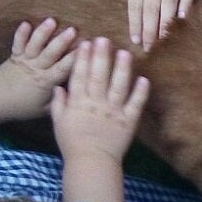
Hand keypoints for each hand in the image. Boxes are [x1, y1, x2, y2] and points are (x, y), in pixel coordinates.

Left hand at [0, 18, 78, 124]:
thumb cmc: (21, 107)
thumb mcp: (44, 109)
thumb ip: (59, 100)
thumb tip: (76, 92)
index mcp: (46, 82)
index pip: (63, 69)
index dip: (74, 59)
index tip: (86, 49)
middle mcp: (36, 69)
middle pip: (50, 53)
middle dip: (62, 41)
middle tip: (73, 29)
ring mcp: (24, 61)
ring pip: (35, 45)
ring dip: (43, 32)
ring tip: (51, 20)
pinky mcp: (14, 56)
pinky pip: (17, 43)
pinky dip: (21, 33)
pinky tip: (26, 22)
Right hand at [50, 37, 148, 164]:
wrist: (91, 162)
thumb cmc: (72, 143)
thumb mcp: (58, 123)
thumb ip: (59, 104)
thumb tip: (58, 87)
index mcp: (78, 103)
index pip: (79, 76)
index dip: (82, 59)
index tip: (85, 43)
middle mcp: (96, 104)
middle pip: (98, 76)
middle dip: (101, 57)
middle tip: (104, 40)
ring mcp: (113, 112)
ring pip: (118, 86)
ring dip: (122, 69)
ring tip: (125, 53)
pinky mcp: (128, 121)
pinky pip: (135, 104)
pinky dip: (140, 92)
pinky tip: (144, 79)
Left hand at [91, 0, 201, 50]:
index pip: (134, 2)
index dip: (134, 22)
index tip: (134, 39)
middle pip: (150, 6)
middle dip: (148, 28)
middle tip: (148, 47)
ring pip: (168, 0)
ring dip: (165, 19)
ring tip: (162, 37)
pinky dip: (186, 1)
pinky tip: (183, 16)